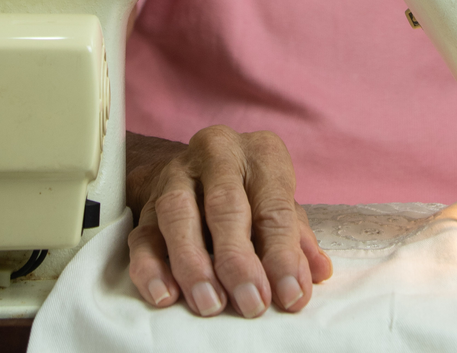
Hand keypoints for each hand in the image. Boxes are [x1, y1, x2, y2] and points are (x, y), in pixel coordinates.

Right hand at [125, 126, 332, 317]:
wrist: (196, 169)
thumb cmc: (250, 193)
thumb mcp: (280, 207)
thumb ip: (296, 240)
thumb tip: (314, 274)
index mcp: (260, 153)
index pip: (274, 207)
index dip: (283, 255)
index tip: (290, 294)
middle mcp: (216, 155)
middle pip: (225, 206)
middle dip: (238, 260)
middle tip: (251, 302)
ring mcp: (176, 176)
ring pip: (177, 215)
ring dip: (193, 264)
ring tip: (210, 304)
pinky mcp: (145, 204)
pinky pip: (142, 235)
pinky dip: (150, 268)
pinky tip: (165, 294)